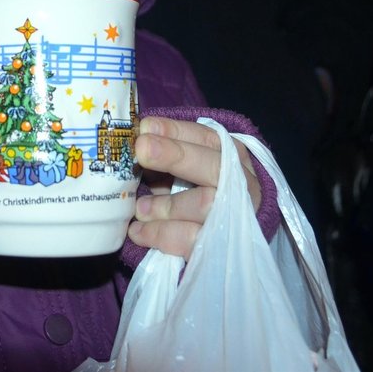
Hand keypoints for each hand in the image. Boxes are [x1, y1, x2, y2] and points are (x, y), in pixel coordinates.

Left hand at [129, 117, 261, 257]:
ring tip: (139, 208)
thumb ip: (167, 160)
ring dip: (165, 204)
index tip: (146, 127)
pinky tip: (138, 231)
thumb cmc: (199, 193)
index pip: (207, 138)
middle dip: (175, 155)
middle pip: (213, 167)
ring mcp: (235, 216)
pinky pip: (191, 239)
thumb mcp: (187, 172)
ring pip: (204, 205)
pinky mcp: (221, 246)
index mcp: (231, 156)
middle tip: (142, 150)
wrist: (233, 239)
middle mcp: (240, 183)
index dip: (177, 131)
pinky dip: (160, 234)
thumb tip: (132, 151)